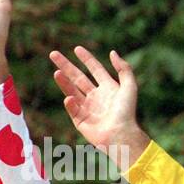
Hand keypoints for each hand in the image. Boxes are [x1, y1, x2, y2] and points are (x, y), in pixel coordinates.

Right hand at [50, 47, 149, 166]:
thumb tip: (112, 52)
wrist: (121, 134)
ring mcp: (88, 109)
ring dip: (63, 81)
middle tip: (53, 54)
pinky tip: (70, 98)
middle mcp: (97, 97)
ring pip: (71, 91)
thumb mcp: (130, 87)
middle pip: (78, 78)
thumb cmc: (126, 112)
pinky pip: (72, 109)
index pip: (95, 70)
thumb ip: (124, 69)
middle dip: (66, 66)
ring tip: (56, 72)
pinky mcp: (80, 121)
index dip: (87, 59)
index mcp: (109, 88)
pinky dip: (70, 103)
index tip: (77, 49)